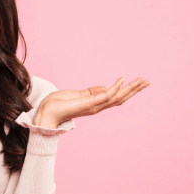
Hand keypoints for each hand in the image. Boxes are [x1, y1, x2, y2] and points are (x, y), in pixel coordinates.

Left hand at [33, 77, 149, 128]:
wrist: (46, 113)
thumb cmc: (58, 105)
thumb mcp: (77, 95)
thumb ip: (90, 92)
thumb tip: (104, 87)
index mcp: (95, 104)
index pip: (115, 97)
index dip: (127, 90)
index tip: (137, 82)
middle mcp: (97, 107)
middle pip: (121, 98)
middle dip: (135, 90)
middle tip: (147, 81)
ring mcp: (94, 106)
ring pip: (117, 97)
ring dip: (130, 88)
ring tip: (142, 80)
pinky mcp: (89, 103)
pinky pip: (105, 95)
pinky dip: (115, 87)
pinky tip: (123, 80)